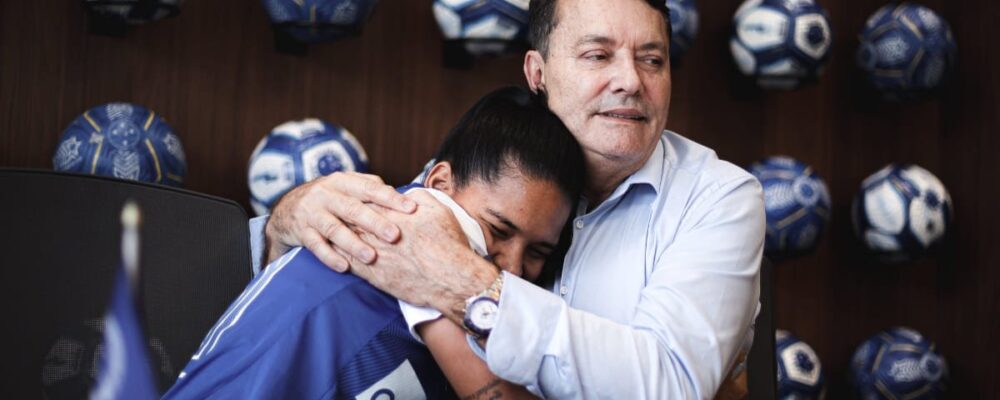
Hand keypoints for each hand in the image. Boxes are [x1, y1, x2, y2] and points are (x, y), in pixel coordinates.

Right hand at [264, 171, 415, 270]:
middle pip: (353, 209)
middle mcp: (325, 195)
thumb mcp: (345, 186)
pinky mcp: (301, 232)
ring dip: (353, 244)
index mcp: (342, 182)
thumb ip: (370, 188)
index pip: (369, 188)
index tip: (411, 209)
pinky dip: (329, 257)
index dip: (390, 198)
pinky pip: (315, 246)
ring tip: (371, 257)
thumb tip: (401, 196)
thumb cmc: (328, 198)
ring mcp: (312, 213)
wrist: (286, 209)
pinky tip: (344, 267)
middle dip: (375, 222)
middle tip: (395, 235)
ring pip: (334, 229)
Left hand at [350, 190, 497, 318]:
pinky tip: (336, 255)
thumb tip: (407, 195)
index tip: (357, 199)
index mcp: (391, 212)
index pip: (367, 200)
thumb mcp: (437, 209)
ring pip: (346, 241)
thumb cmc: (447, 242)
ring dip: (338, 236)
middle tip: (338, 213)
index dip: (362, 199)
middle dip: (344, 215)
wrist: (449, 277)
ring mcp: (372, 253)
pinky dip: (340, 258)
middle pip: (352, 219)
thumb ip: (418, 196)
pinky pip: (348, 263)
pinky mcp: (373, 275)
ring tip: (331, 232)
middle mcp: (377, 232)